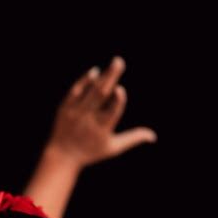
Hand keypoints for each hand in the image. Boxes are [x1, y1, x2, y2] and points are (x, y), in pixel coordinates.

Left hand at [47, 56, 156, 170]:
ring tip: (116, 62)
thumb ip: (133, 139)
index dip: (116, 102)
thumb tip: (154, 136)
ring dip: (104, 75)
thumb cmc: (92, 152)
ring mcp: (76, 113)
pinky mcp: (65, 108)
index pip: (111, 113)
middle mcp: (88, 120)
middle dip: (111, 77)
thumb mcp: (113, 148)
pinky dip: (85, 81)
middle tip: (119, 61)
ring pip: (91, 91)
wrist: (63, 156)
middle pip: (100, 96)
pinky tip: (95, 72)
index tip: (120, 90)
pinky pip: (75, 91)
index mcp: (101, 130)